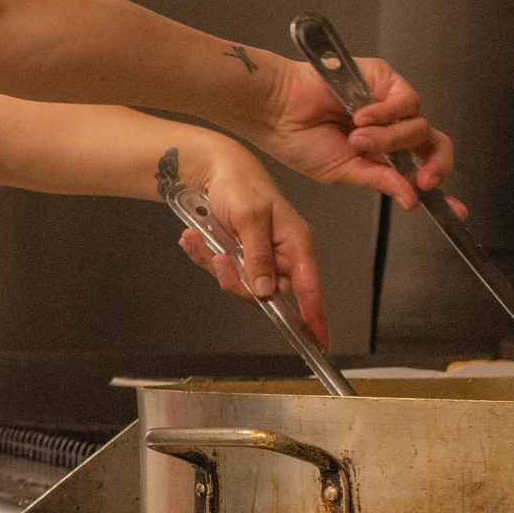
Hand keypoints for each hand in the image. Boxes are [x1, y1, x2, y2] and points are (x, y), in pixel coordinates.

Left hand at [175, 143, 334, 349]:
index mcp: (296, 243)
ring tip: (200, 240)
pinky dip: (204, 257)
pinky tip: (194, 238)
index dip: (314, 317)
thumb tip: (266, 290)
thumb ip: (258, 255)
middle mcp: (282, 254)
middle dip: (236, 282)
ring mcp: (260, 256)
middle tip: (219, 259)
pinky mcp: (240, 256)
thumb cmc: (240, 185)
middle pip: (266, 293)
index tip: (319, 342)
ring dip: (215, 266)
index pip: (310, 288)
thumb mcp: (250, 218)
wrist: (213, 171)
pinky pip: (223, 271)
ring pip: (240, 284)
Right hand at [256, 57, 462, 214]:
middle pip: (433, 144)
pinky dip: (387, 112)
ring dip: (390, 138)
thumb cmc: (299, 141)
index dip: (439, 186)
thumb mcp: (343, 173)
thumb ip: (380, 181)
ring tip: (356, 138)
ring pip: (418, 126)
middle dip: (435, 165)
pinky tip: (361, 116)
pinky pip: (407, 101)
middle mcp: (391, 127)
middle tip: (423, 179)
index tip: (455, 209)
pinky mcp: (386, 80)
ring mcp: (390, 103)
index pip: (421, 167)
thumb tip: (412, 199)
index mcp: (382, 153)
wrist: (277, 111)